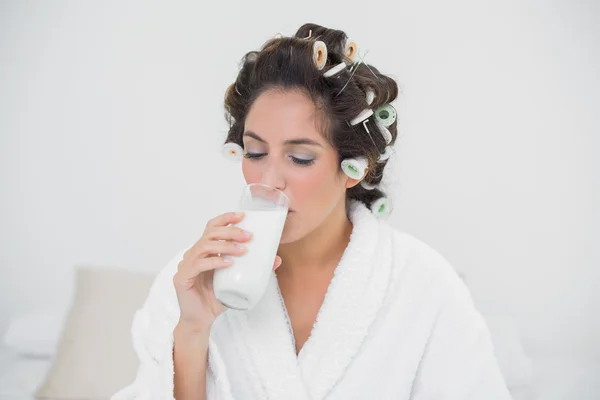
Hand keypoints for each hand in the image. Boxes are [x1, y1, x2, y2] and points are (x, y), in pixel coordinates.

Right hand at [173, 211, 282, 331]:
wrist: (201, 320)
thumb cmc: (216, 299)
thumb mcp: (238, 282)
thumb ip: (254, 270)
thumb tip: (276, 259)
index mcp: (204, 251)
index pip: (212, 227)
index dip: (225, 219)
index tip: (243, 216)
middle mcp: (193, 254)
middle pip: (210, 233)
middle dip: (230, 231)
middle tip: (249, 236)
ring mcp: (186, 265)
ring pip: (204, 246)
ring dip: (226, 246)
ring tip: (243, 250)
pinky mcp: (182, 277)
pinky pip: (198, 264)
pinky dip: (215, 261)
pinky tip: (228, 264)